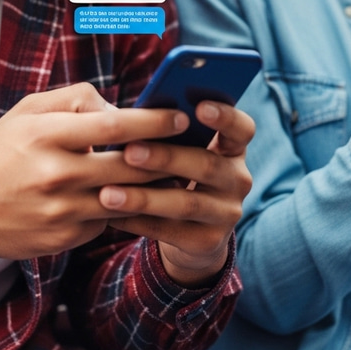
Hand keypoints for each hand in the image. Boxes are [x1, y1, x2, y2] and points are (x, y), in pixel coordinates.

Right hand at [0, 83, 193, 279]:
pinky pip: (106, 220)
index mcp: (46, 136)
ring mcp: (59, 212)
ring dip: (155, 186)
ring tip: (180, 171)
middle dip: (166, 156)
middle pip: (128, 166)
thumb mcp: (27, 111)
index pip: (113, 126)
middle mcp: (54, 175)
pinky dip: (126, 208)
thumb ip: (75, 100)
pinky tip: (143, 197)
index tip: (180, 116)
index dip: (152, 121)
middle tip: (193, 145)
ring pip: (124, 198)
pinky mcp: (61, 240)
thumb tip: (119, 107)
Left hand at [100, 101, 254, 286]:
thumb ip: (170, 132)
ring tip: (107, 193)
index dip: (225, 116)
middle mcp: (238, 180)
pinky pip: (170, 232)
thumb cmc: (178, 172)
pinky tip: (110, 215)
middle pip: (206, 165)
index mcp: (233, 148)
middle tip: (130, 151)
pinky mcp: (208, 242)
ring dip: (143, 197)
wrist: (191, 232)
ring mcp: (227, 213)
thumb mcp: (184, 150)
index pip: (243, 128)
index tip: (200, 107)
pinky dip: (137, 222)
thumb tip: (132, 116)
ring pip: (185, 203)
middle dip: (165, 157)